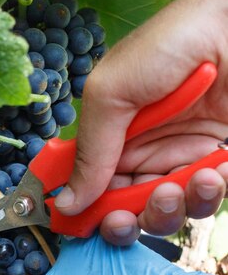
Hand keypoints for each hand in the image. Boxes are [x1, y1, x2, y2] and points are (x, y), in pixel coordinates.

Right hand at [55, 0, 227, 244]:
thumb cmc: (169, 46)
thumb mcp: (111, 92)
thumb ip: (89, 151)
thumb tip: (62, 203)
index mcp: (113, 138)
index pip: (94, 188)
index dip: (88, 212)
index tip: (84, 228)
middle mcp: (147, 152)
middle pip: (130, 209)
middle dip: (130, 219)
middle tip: (129, 216)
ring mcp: (184, 158)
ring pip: (172, 211)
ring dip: (173, 208)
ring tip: (184, 182)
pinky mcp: (220, 160)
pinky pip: (210, 196)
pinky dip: (211, 191)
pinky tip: (216, 168)